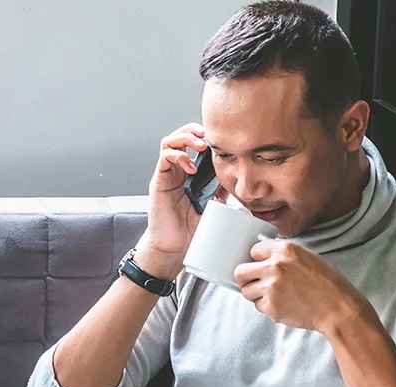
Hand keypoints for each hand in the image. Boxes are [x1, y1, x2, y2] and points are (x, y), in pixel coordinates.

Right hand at [137, 123, 223, 278]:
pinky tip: (190, 166)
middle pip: (181, 137)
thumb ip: (221, 192)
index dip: (206, 137)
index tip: (221, 139)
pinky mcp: (158, 181)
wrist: (175, 247)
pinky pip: (164, 158)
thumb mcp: (213, 207)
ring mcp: (167, 174)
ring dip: (185, 138)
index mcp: (190, 174)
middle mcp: (177, 171)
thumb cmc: (190, 230)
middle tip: (208, 136)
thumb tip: (237, 180)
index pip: (194, 145)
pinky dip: (178, 156)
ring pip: (170, 142)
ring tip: (199, 146)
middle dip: (194, 131)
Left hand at [233, 239, 375, 333]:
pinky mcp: (271, 307)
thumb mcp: (307, 257)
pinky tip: (284, 305)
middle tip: (253, 283)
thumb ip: (283, 255)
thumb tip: (261, 259)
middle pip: (240, 271)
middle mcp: (275, 266)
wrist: (338, 308)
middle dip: (245, 278)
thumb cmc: (327, 283)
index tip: (260, 265)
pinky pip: (258, 306)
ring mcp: (271, 287)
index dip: (257, 259)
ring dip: (256, 294)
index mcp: (285, 249)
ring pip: (246, 291)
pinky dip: (267, 307)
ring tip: (274, 296)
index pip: (253, 250)